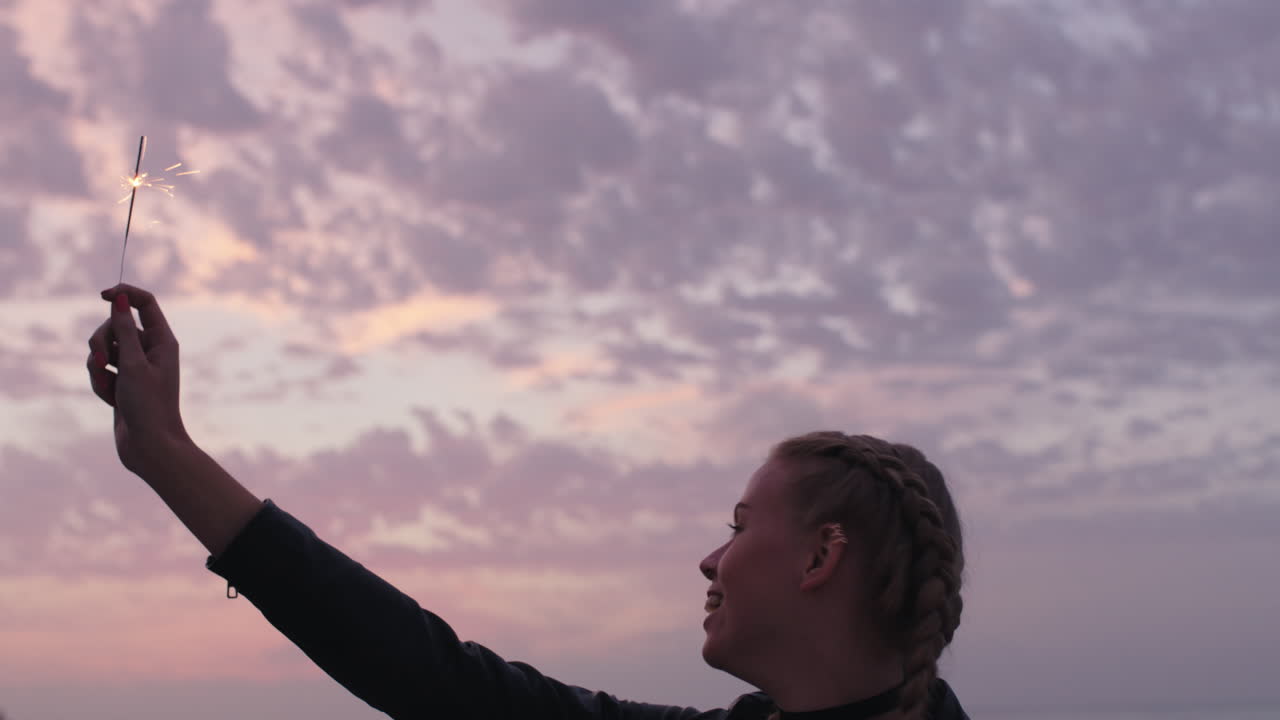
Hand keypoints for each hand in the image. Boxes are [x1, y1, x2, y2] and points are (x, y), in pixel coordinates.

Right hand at [86, 283, 191, 476]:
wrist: (149, 446)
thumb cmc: (148, 405)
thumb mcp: (132, 364)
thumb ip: (123, 330)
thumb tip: (119, 299)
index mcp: (162, 341)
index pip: (144, 303)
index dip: (124, 294)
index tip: (102, 294)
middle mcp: (150, 350)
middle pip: (116, 324)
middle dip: (101, 340)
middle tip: (102, 360)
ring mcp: (135, 366)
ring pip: (103, 348)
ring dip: (98, 367)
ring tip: (110, 387)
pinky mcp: (122, 381)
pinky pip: (100, 370)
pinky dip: (100, 382)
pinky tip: (111, 400)